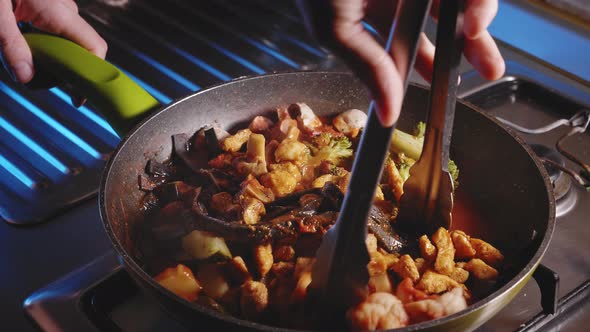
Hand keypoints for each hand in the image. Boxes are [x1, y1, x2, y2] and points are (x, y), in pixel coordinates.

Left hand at [0, 0, 106, 82]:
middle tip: (39, 81)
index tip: (78, 97)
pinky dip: (43, 48)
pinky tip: (24, 48)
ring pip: (66, 44)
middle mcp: (65, 10)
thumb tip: (26, 78)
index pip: (94, 47)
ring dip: (49, 59)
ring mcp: (59, 8)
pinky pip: (56, 34)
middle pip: (80, 50)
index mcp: (59, 11)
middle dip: (63, 70)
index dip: (92, 74)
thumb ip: (10, 44)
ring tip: (23, 63)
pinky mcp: (48, 8)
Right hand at [297, 0, 504, 126]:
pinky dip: (475, 3)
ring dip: (479, 14)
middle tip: (489, 67)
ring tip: (479, 27)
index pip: (409, 46)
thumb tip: (387, 110)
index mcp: (375, 11)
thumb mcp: (334, 29)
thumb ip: (366, 69)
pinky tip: (473, 16)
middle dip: (471, 46)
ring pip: (459, 0)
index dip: (430, 67)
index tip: (444, 90)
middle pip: (444, 22)